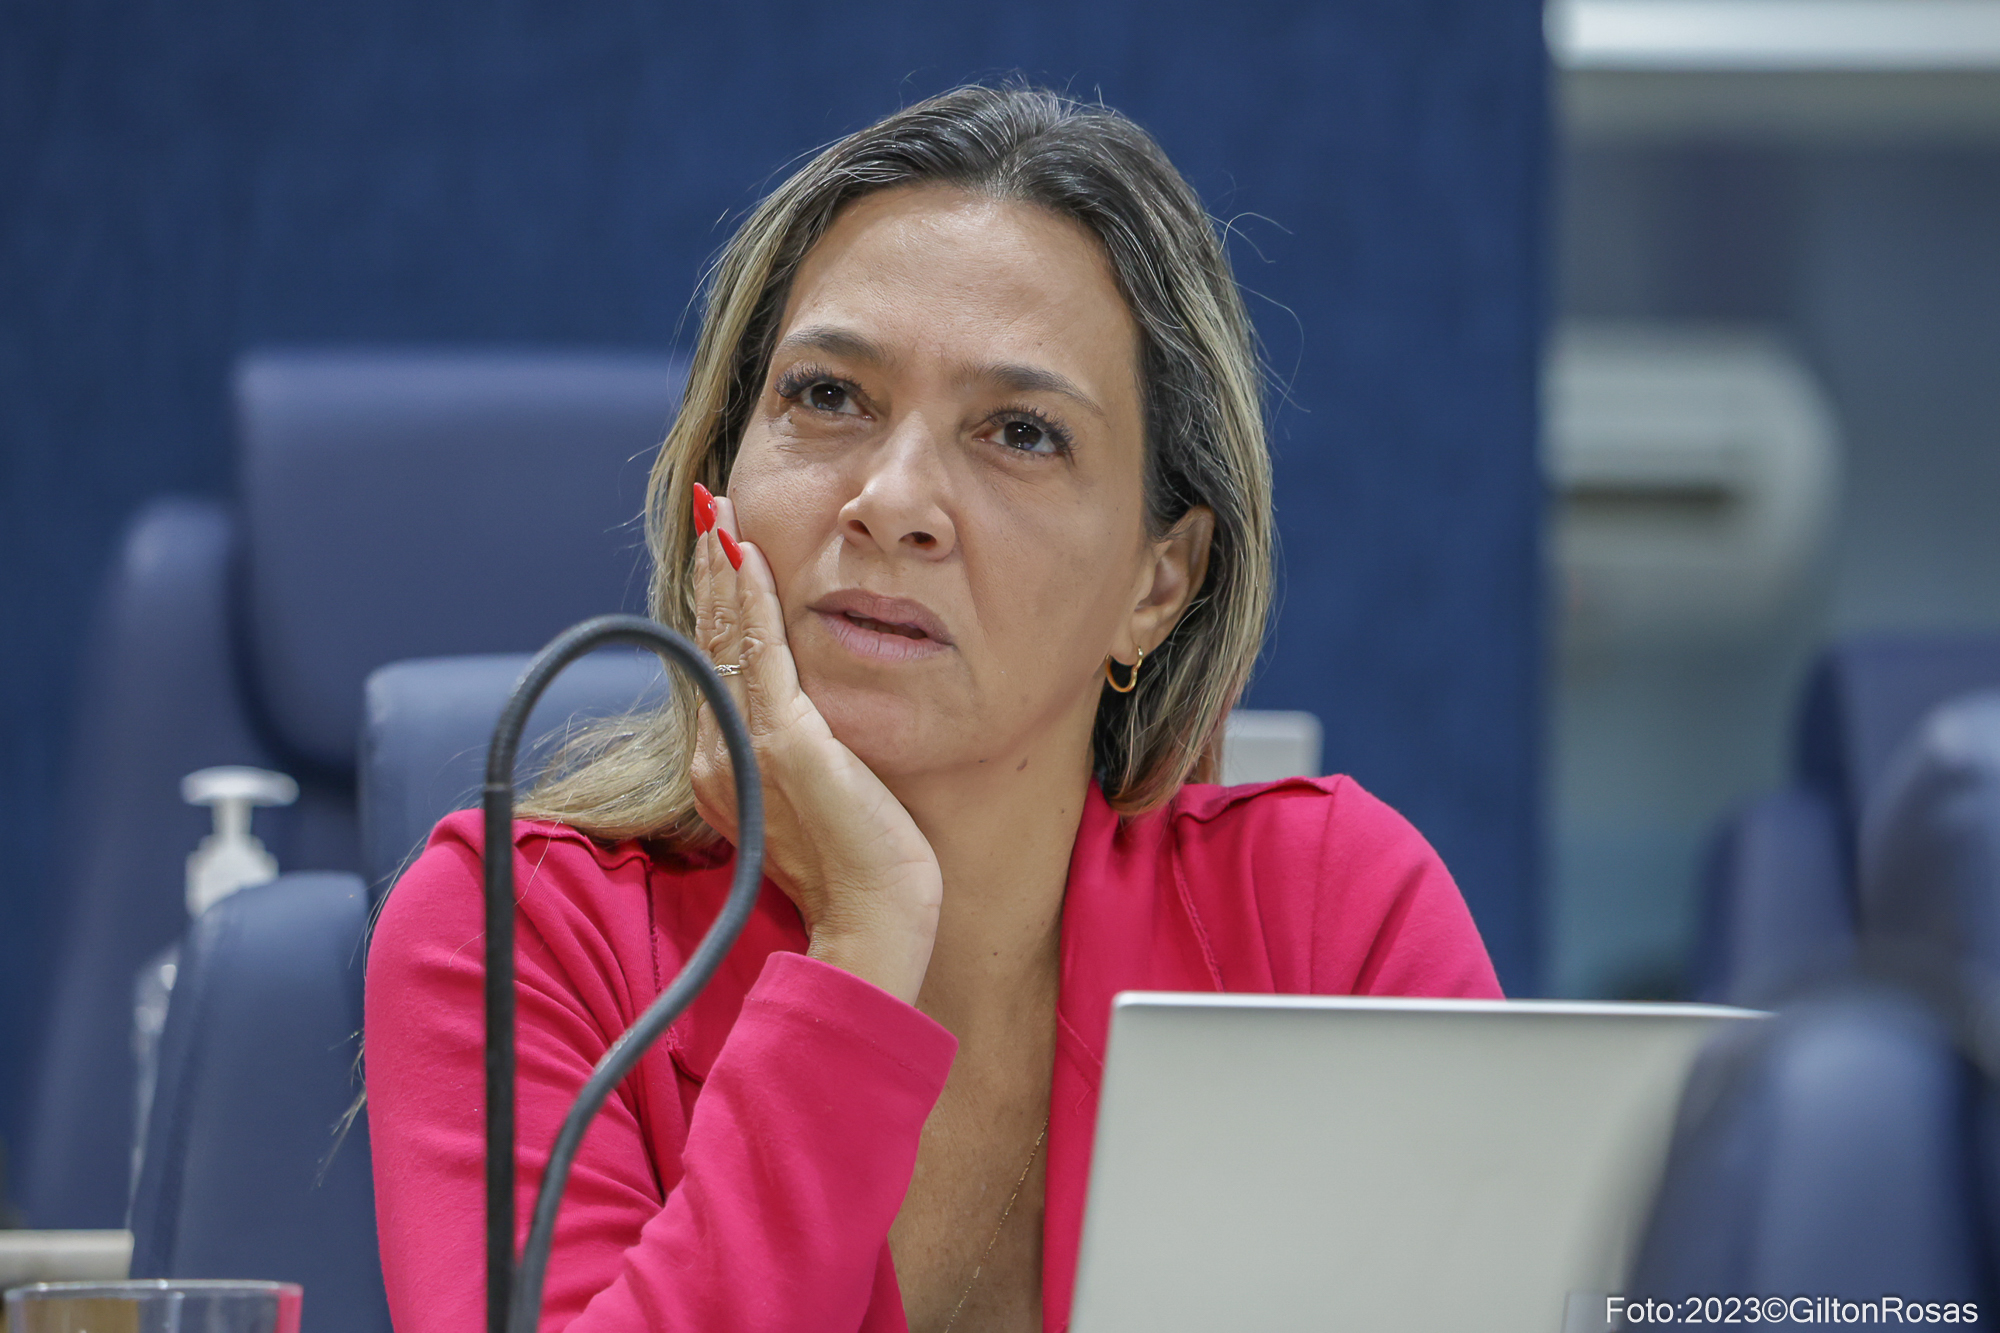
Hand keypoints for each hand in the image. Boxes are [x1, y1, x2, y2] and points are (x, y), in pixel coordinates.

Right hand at [689, 488, 942, 1003]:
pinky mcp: (785, 741)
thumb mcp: (817, 792)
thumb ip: (797, 748)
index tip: (718, 544)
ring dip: (723, 566)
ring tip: (718, 511)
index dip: (715, 599)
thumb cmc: (858, 864)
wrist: (875, 917)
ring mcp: (746, 744)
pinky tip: (747, 553)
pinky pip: (761, 651)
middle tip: (708, 504)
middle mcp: (718, 751)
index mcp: (721, 764)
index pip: (713, 661)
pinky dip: (752, 597)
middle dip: (709, 567)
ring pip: (726, 635)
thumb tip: (805, 711)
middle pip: (708, 638)